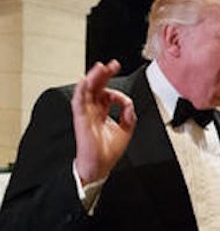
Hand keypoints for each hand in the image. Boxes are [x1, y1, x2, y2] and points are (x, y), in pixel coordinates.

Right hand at [72, 60, 136, 184]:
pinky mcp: (81, 119)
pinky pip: (78, 102)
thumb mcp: (126, 130)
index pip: (106, 93)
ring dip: (93, 78)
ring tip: (100, 67)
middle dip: (104, 75)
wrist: (100, 166)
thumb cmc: (108, 151)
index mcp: (102, 112)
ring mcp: (86, 114)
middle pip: (96, 87)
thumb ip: (129, 115)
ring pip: (87, 91)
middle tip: (111, 65)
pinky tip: (84, 81)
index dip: (115, 88)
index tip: (125, 98)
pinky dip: (80, 90)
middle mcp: (93, 111)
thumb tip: (129, 103)